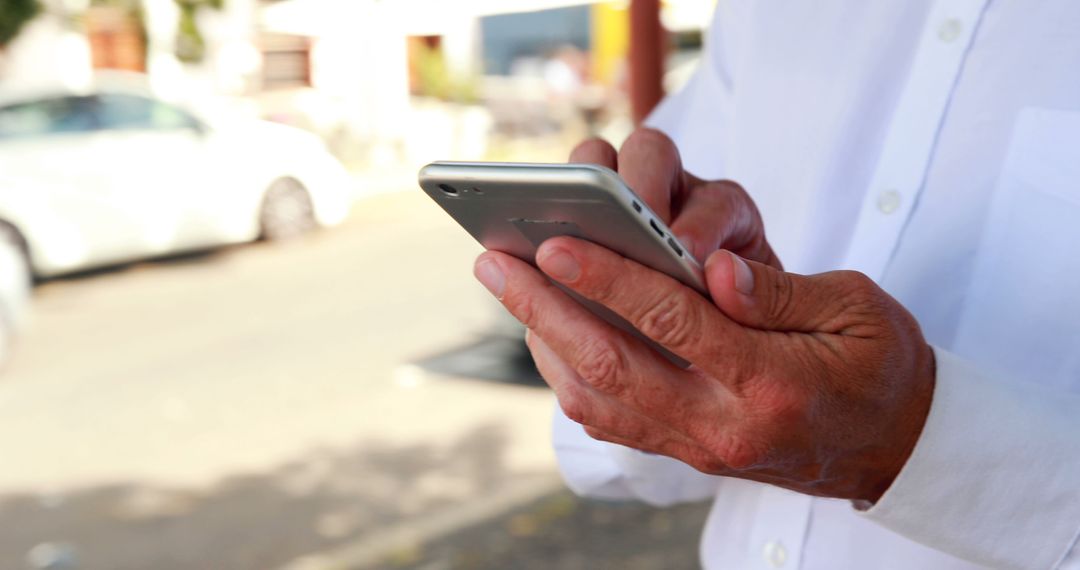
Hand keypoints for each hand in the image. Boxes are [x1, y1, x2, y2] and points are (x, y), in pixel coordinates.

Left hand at [471, 133, 935, 501]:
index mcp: (773, 381)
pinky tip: (545, 332)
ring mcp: (699, 447)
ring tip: (507, 289)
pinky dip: (567, 375)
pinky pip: (610, 419)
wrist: (894, 448)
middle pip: (613, 366)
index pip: (675, 322)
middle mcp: (724, 424)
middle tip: (495, 262)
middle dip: (545, 308)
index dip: (611, 280)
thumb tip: (712, 269)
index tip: (557, 243)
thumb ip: (780, 290)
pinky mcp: (685, 453)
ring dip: (543, 340)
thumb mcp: (855, 311)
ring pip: (597, 400)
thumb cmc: (881, 365)